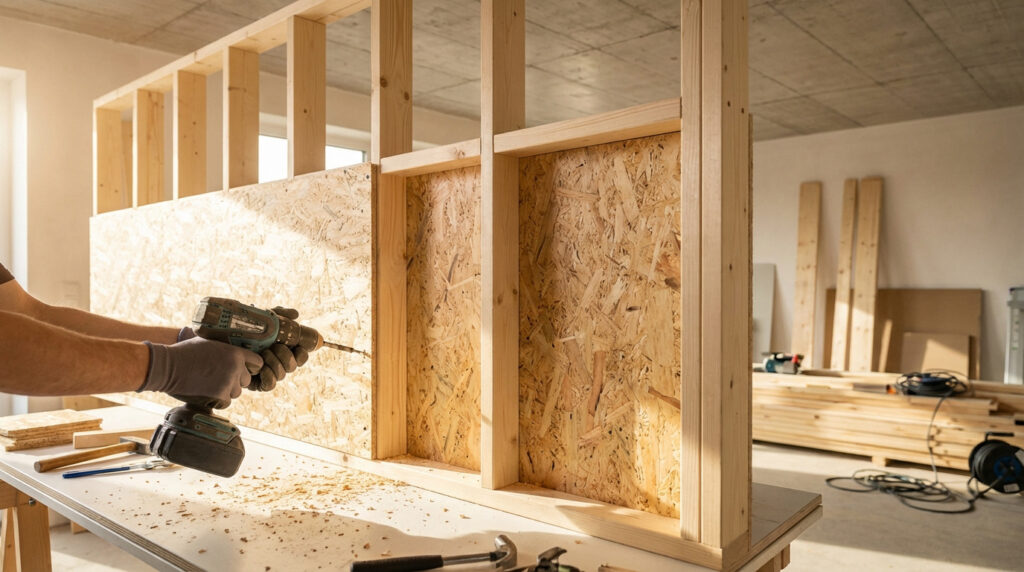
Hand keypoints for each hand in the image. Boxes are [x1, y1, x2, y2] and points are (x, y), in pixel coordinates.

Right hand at [138, 337, 262, 407]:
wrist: (168, 366)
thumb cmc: (185, 351)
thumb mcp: (209, 342)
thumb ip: (224, 348)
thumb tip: (230, 347)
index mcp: (235, 353)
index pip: (257, 362)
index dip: (251, 366)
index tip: (244, 369)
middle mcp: (236, 368)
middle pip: (247, 380)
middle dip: (236, 380)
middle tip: (220, 377)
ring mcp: (228, 382)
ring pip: (237, 392)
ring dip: (227, 390)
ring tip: (211, 383)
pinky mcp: (219, 395)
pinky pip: (226, 402)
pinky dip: (218, 400)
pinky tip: (207, 392)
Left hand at [249, 306, 309, 391]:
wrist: (220, 338)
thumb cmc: (243, 328)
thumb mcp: (263, 318)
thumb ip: (280, 314)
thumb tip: (295, 315)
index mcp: (283, 348)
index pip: (301, 355)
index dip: (303, 353)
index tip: (298, 346)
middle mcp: (278, 362)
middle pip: (293, 365)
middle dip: (286, 356)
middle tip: (275, 346)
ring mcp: (268, 373)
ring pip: (282, 374)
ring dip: (275, 363)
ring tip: (263, 353)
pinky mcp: (257, 383)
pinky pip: (270, 385)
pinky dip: (269, 376)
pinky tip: (261, 368)